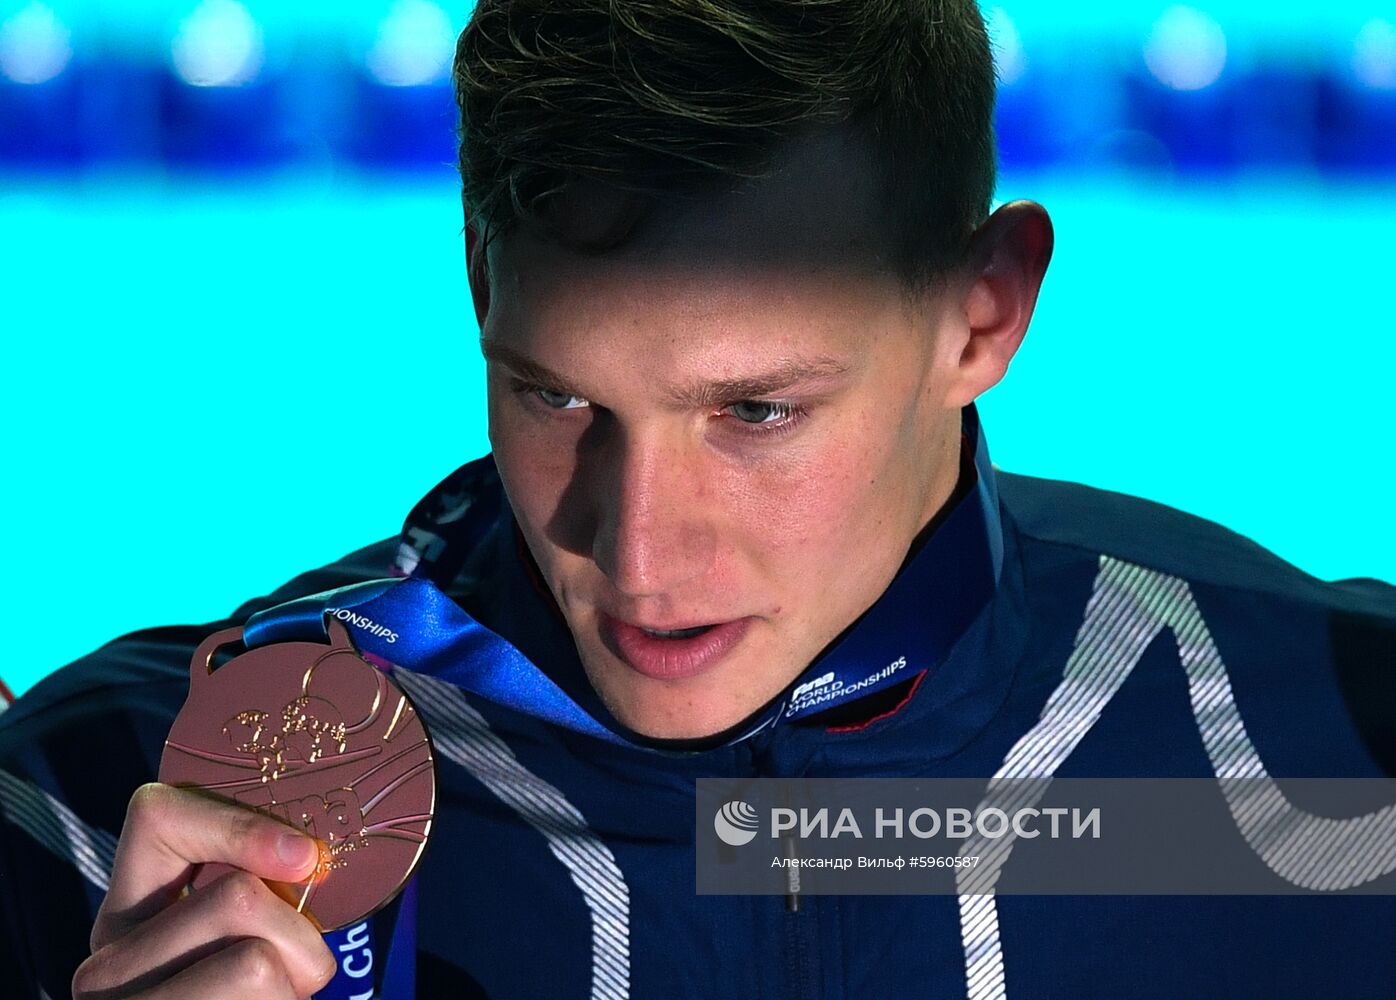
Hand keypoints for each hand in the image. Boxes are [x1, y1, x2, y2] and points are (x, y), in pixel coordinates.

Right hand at [72, 783, 337, 998]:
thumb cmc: (257, 994)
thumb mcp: (248, 934)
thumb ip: (257, 888)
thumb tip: (307, 854)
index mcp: (126, 918)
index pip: (157, 816)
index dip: (242, 826)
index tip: (305, 857)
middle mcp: (105, 969)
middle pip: (238, 896)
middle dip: (299, 935)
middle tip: (292, 973)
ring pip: (256, 960)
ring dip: (299, 983)